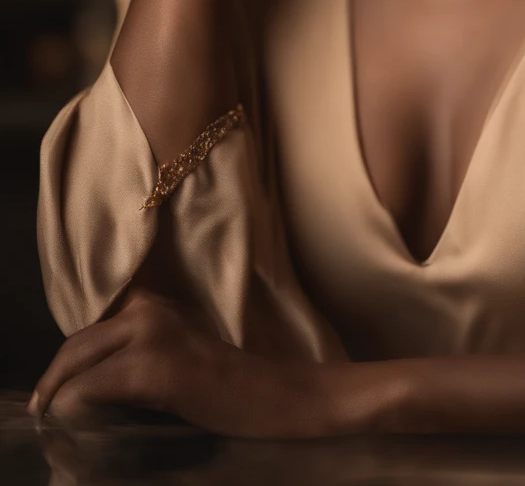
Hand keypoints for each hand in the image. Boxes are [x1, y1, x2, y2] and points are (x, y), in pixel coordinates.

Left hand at [27, 288, 339, 437]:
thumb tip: (86, 383)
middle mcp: (146, 308)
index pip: (89, 331)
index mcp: (152, 303)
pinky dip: (73, 409)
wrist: (274, 395)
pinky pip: (88, 388)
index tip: (56, 396)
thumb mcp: (174, 358)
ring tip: (57, 424)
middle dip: (54, 382)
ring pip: (75, 364)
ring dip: (58, 397)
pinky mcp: (150, 366)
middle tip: (47, 414)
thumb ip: (135, 356)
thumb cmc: (228, 386)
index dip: (68, 365)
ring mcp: (147, 333)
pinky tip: (75, 425)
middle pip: (76, 345)